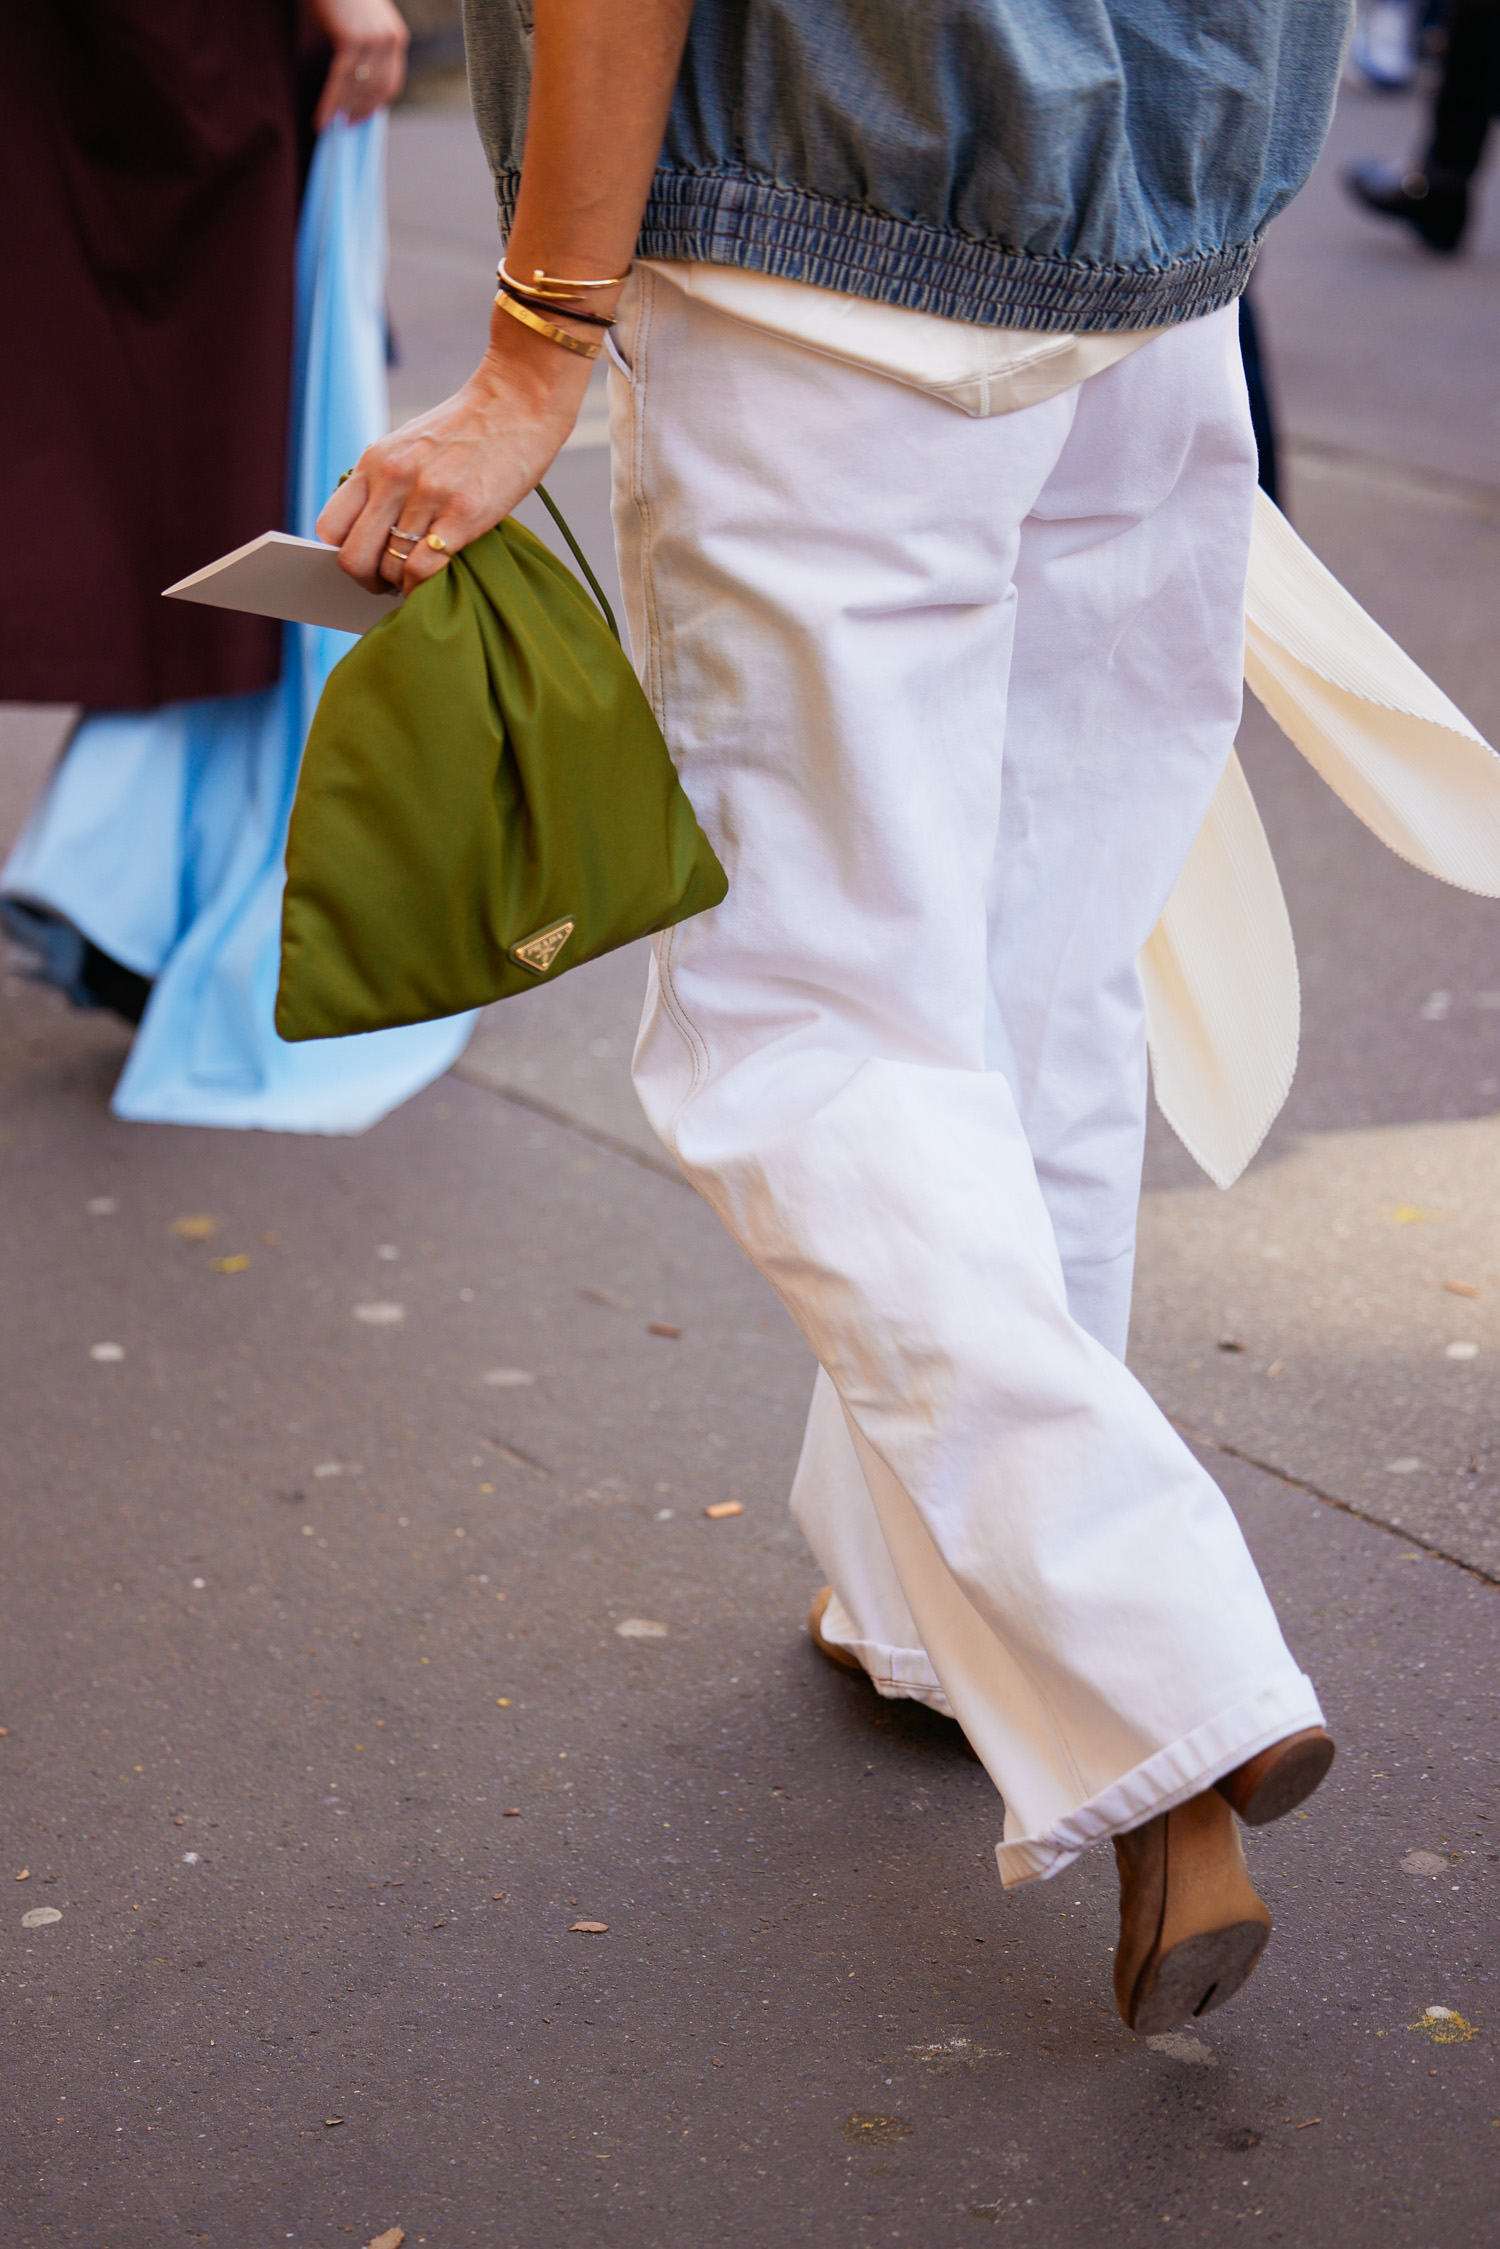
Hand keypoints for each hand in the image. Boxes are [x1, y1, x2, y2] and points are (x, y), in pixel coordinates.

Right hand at [308, 0, 408, 128]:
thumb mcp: (360, 22)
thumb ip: (365, 49)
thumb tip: (356, 86)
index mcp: (396, 36)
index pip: (391, 83)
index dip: (375, 105)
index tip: (358, 118)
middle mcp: (389, 39)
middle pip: (377, 90)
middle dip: (358, 109)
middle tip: (341, 125)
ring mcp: (372, 40)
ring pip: (358, 88)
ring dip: (341, 108)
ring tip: (326, 123)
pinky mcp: (351, 39)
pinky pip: (339, 82)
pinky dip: (329, 103)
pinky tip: (319, 120)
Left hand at [314, 317, 595, 592]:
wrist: (517, 403)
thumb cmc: (466, 433)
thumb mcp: (410, 446)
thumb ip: (386, 483)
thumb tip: (372, 538)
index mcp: (375, 461)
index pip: (330, 527)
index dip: (342, 553)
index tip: (365, 560)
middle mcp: (394, 478)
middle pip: (354, 558)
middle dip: (367, 581)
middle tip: (387, 584)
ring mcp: (428, 497)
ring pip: (390, 569)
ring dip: (402, 584)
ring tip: (418, 579)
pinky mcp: (464, 515)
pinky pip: (424, 570)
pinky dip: (425, 588)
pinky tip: (436, 582)